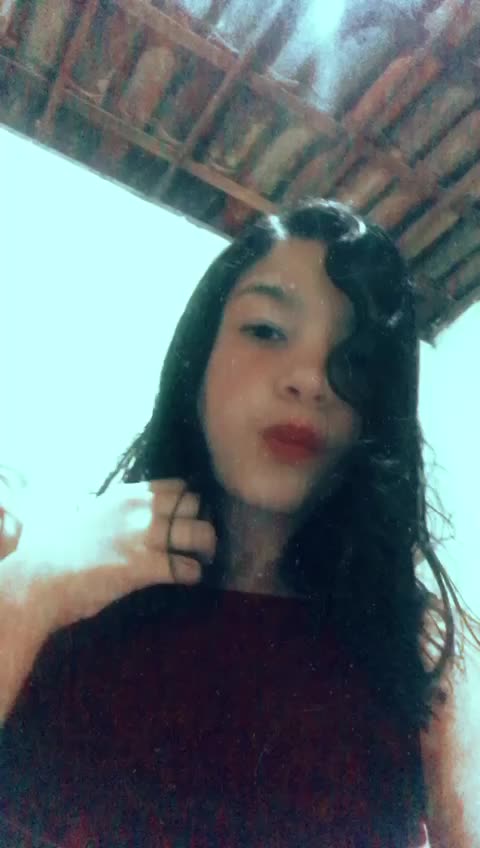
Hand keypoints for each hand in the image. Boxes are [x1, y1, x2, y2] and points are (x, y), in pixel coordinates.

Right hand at [9, 479, 215, 635]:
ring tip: (202, 560)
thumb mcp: (95, 516)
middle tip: (202, 542)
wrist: (38, 578)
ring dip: (207, 548)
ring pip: (200, 532)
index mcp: (126, 495)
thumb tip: (138, 519)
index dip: (190, 503)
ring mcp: (142, 536)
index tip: (193, 518)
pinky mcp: (142, 566)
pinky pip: (187, 567)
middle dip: (204, 522)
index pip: (177, 486)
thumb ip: (121, 513)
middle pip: (195, 505)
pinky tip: (189, 579)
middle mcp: (139, 509)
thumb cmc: (62, 552)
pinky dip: (194, 575)